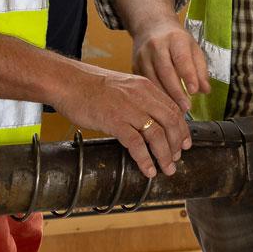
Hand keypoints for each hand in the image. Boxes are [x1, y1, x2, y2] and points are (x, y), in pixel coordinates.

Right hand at [52, 61, 190, 177]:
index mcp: (145, 87)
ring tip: (166, 169)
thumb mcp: (123, 86)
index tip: (184, 143)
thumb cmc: (90, 86)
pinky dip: (145, 159)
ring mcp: (129, 108)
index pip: (173, 108)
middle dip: (176, 144)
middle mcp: (141, 96)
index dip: (182, 128)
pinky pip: (136, 144)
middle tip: (176, 160)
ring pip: (157, 135)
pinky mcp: (114, 121)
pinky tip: (148, 169)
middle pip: (170, 122)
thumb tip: (150, 119)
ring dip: (164, 155)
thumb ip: (139, 99)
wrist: (68, 82)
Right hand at [132, 17, 210, 107]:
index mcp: (175, 39)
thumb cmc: (176, 40)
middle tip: (186, 107)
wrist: (151, 27)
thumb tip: (204, 90)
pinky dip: (154, 96)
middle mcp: (156, 45)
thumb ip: (200, 69)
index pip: (182, 58)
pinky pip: (145, 83)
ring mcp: (143, 55)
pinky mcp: (135, 65)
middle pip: (166, 71)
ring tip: (176, 110)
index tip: (194, 91)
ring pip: (153, 80)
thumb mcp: (193, 48)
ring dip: (165, 97)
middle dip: (176, 92)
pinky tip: (163, 105)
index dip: (188, 75)